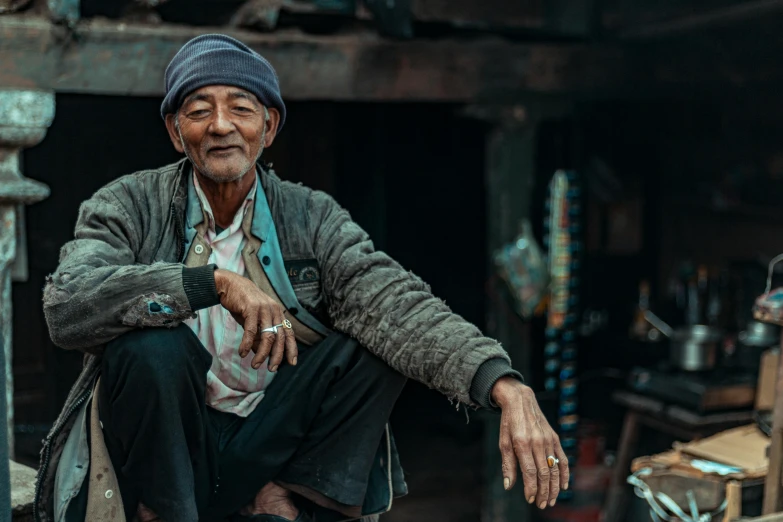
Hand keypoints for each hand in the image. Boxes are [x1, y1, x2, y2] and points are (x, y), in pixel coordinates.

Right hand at [214, 269, 296, 370]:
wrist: (230, 284)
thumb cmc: (243, 304)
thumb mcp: (254, 320)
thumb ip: (260, 335)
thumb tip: (263, 353)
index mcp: (277, 313)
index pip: (289, 333)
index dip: (291, 348)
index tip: (292, 363)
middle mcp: (274, 310)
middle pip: (280, 338)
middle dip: (276, 356)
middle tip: (271, 369)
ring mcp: (264, 309)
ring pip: (267, 336)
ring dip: (261, 354)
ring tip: (254, 365)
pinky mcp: (251, 308)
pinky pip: (251, 331)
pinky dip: (247, 344)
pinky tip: (242, 353)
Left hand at [492, 377, 568, 508]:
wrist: (520, 400)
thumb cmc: (509, 423)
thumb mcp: (503, 442)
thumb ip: (507, 464)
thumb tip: (509, 486)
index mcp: (523, 443)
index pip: (530, 472)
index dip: (531, 489)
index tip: (529, 499)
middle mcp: (538, 442)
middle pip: (544, 474)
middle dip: (543, 492)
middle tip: (541, 504)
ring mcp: (548, 440)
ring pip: (555, 469)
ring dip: (554, 488)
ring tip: (550, 500)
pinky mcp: (555, 438)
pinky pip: (563, 459)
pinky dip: (565, 474)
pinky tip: (563, 486)